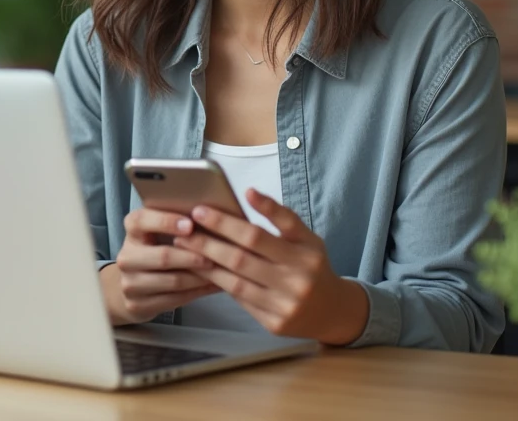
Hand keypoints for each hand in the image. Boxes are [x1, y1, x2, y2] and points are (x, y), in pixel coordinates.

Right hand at [102, 207, 220, 325]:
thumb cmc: (155, 249)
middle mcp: (126, 256)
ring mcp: (129, 283)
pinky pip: (175, 299)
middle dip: (192, 257)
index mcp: (132, 231)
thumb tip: (209, 215)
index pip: (141, 221)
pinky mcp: (137, 305)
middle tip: (215, 256)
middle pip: (163, 257)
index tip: (190, 225)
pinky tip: (212, 286)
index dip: (166, 222)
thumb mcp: (157, 231)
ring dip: (200, 277)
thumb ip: (176, 222)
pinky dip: (197, 292)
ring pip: (173, 281)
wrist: (132, 285)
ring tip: (221, 273)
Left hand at [173, 189, 368, 343]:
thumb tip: (250, 193)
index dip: (229, 221)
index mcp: (304, 253)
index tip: (203, 208)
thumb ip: (281, 217)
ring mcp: (284, 305)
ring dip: (206, 262)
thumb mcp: (307, 238)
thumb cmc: (313, 267)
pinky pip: (239, 300)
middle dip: (208, 240)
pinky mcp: (274, 324)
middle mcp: (296, 280)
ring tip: (184, 246)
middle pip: (242, 257)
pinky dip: (217, 283)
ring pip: (235, 281)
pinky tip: (200, 270)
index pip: (260, 234)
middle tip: (185, 226)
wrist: (333, 312)